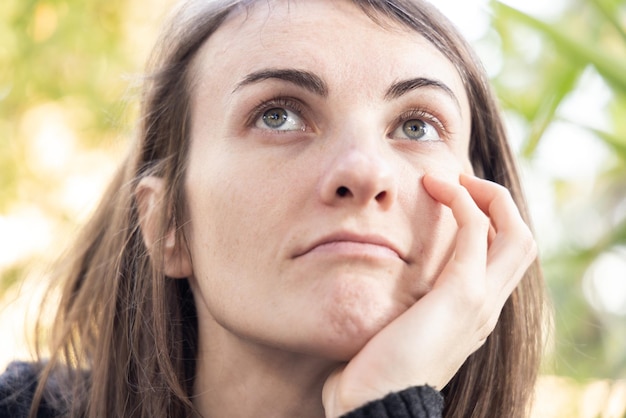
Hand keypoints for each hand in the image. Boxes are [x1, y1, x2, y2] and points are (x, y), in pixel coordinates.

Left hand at [322, 173, 536, 416]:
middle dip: (496, 203)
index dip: (486, 221)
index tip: (448, 199)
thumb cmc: (370, 374)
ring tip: (449, 179)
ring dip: (485, 195)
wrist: (371, 407)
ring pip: (516, 234)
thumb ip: (399, 308)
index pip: (501, 257)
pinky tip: (435, 187)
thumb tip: (371, 293)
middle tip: (457, 182)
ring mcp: (480, 302)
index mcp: (470, 314)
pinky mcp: (462, 295)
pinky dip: (463, 201)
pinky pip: (477, 231)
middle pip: (521, 242)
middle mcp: (485, 308)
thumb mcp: (392, 332)